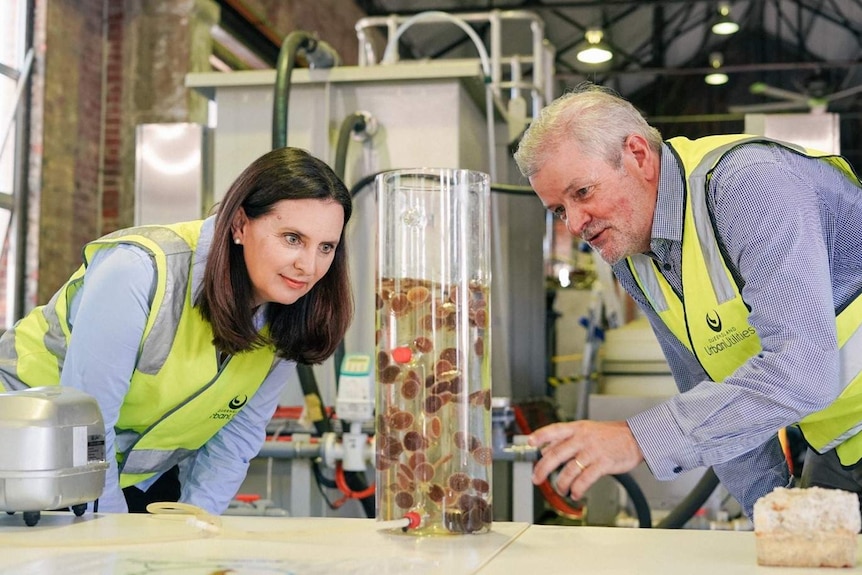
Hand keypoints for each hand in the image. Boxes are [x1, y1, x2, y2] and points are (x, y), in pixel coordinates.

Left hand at [528, 420, 643, 499]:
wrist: (637, 438)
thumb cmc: (611, 435)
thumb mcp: (587, 430)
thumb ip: (567, 439)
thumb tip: (545, 448)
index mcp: (577, 428)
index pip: (554, 430)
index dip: (541, 436)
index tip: (529, 442)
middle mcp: (583, 438)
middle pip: (556, 454)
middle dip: (543, 468)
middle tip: (536, 478)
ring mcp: (593, 451)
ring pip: (569, 470)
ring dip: (561, 483)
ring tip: (561, 490)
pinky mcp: (603, 463)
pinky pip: (585, 479)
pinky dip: (577, 489)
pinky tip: (575, 494)